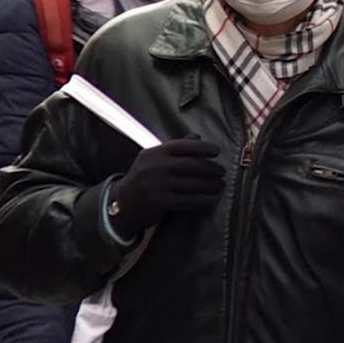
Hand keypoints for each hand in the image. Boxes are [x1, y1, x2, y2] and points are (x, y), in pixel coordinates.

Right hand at [108, 136, 224, 237]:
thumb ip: (175, 149)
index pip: (184, 146)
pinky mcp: (161, 202)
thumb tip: (197, 136)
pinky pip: (190, 200)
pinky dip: (205, 200)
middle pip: (193, 165)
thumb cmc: (143, 179)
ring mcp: (158, 185)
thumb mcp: (153, 160)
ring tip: (221, 186)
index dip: (203, 147)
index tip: (217, 151)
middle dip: (212, 169)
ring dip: (212, 186)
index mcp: (155, 153)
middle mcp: (156, 167)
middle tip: (223, 172)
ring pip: (194, 184)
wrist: (120, 205)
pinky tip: (213, 200)